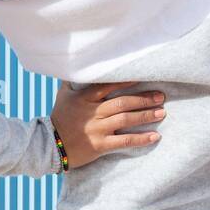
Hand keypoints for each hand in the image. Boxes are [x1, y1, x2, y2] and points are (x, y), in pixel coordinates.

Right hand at [50, 80, 165, 168]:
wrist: (48, 145)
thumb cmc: (59, 118)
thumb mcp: (63, 96)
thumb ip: (72, 80)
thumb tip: (78, 64)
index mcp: (85, 98)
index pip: (109, 85)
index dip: (127, 80)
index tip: (144, 76)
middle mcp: (93, 112)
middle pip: (122, 102)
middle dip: (143, 99)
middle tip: (160, 96)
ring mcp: (97, 129)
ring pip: (126, 119)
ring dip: (145, 115)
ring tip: (161, 112)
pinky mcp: (100, 145)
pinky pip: (124, 141)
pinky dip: (141, 139)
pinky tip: (155, 137)